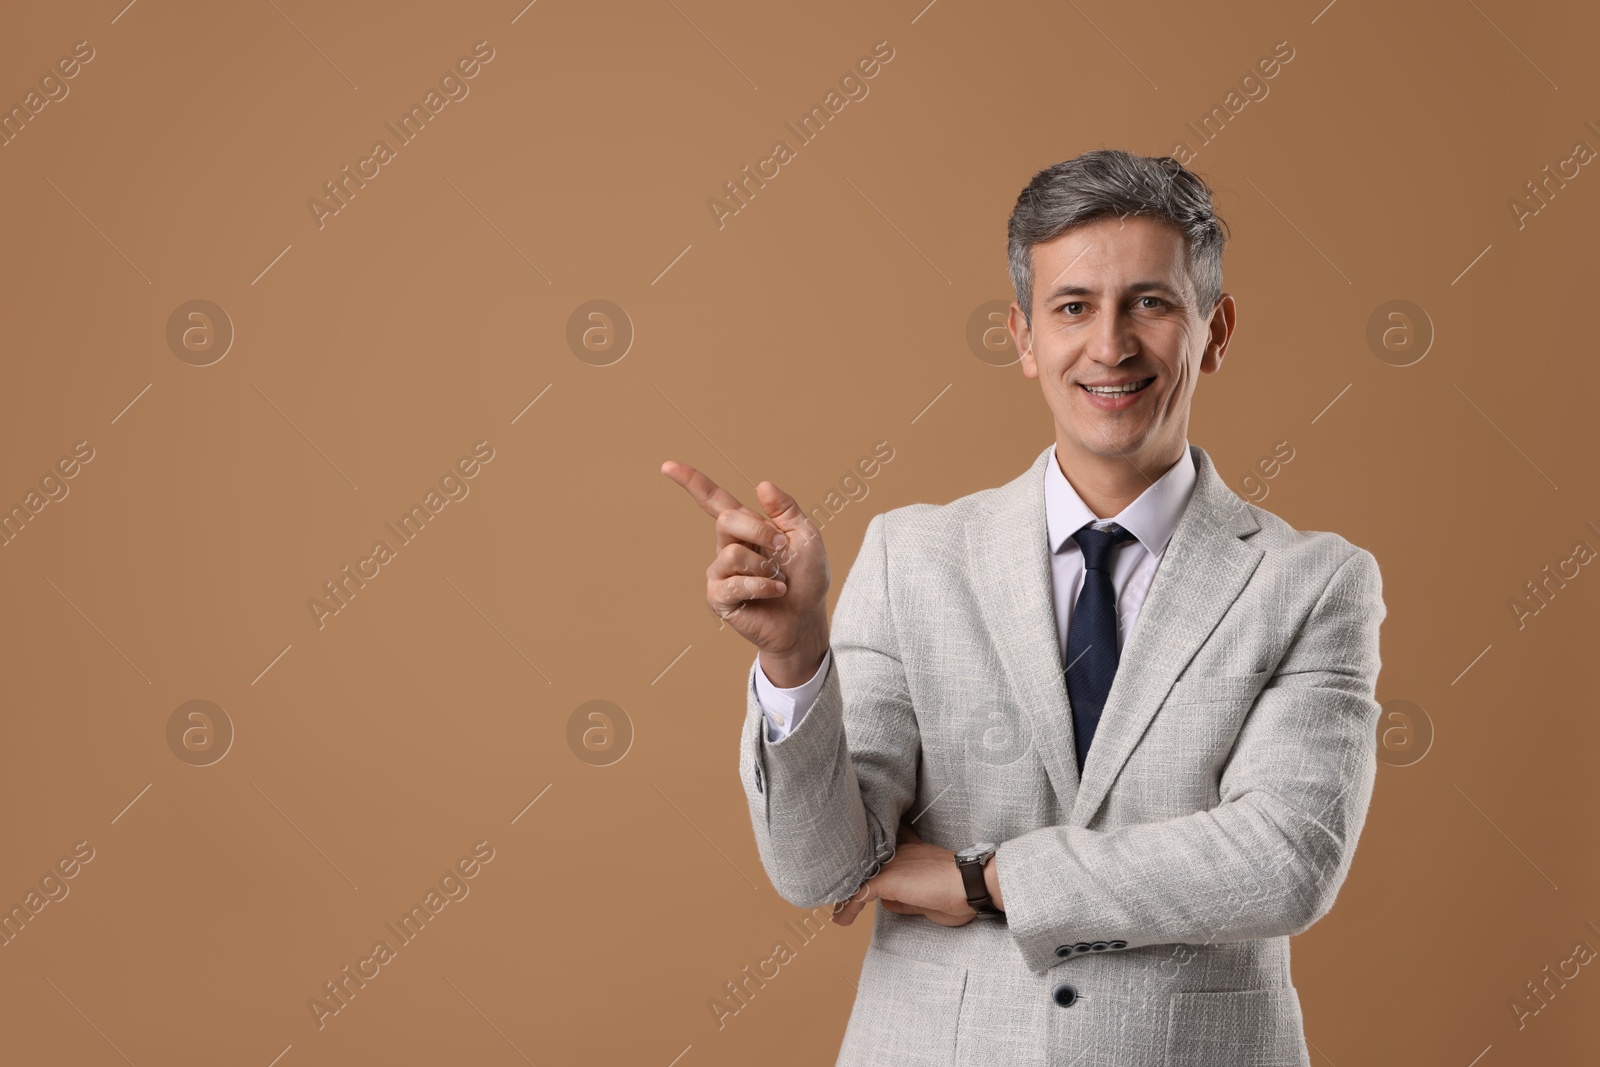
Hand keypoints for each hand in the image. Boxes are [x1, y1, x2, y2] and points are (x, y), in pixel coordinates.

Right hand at [661, 460, 830, 680]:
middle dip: (758, 531)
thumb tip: (762, 484)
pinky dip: (761, 586)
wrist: (806, 618)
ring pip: (732, 553)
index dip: (691, 482)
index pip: (714, 501)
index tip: (667, 465)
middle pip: (726, 520)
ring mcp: (720, 573)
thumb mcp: (805, 536)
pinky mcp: (719, 598)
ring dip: (764, 566)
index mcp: (746, 529)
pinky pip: (733, 583)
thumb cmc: (806, 578)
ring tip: (778, 579)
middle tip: (781, 547)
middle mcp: (728, 547)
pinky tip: (774, 592)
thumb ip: (786, 509)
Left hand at [831, 823, 991, 927]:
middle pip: (866, 859)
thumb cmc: (959, 893)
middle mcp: (900, 852)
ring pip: (860, 874)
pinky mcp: (889, 879)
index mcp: (912, 851)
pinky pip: (861, 892)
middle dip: (852, 870)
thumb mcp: (926, 897)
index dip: (871, 852)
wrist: (972, 884)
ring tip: (836, 908)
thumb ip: (905, 898)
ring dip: (846, 891)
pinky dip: (849, 906)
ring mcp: (893, 864)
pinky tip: (841, 919)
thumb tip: (886, 901)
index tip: (859, 857)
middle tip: (836, 886)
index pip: (885, 845)